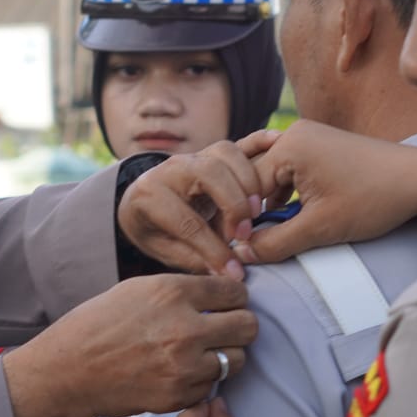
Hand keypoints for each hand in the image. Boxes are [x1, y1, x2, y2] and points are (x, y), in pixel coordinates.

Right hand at [2, 275, 255, 416]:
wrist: (69, 370)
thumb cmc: (98, 325)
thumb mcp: (138, 289)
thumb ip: (182, 290)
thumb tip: (222, 292)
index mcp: (172, 293)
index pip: (235, 292)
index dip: (234, 298)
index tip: (227, 304)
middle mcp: (184, 328)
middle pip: (248, 326)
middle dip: (238, 325)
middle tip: (223, 329)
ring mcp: (184, 365)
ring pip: (238, 359)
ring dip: (225, 355)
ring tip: (203, 352)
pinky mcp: (180, 395)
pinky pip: (213, 385)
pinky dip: (203, 379)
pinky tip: (181, 372)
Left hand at [117, 132, 280, 278]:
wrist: (140, 200)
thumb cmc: (152, 228)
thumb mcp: (162, 249)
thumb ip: (192, 259)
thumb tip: (226, 274)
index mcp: (150, 195)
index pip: (186, 222)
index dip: (213, 249)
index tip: (233, 272)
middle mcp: (170, 169)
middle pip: (209, 174)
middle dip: (233, 205)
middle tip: (245, 234)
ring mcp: (193, 156)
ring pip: (225, 154)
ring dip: (248, 181)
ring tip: (257, 212)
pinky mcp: (212, 153)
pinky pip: (238, 143)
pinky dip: (259, 142)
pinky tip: (277, 143)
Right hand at [236, 120, 416, 263]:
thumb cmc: (375, 200)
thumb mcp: (320, 228)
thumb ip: (275, 243)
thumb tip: (241, 255)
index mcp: (289, 145)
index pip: (245, 186)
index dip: (241, 220)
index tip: (241, 248)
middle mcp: (293, 133)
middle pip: (255, 179)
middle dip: (254, 211)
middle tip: (255, 244)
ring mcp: (308, 137)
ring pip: (272, 177)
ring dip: (271, 205)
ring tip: (278, 232)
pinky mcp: (321, 145)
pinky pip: (289, 171)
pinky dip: (287, 195)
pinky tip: (295, 216)